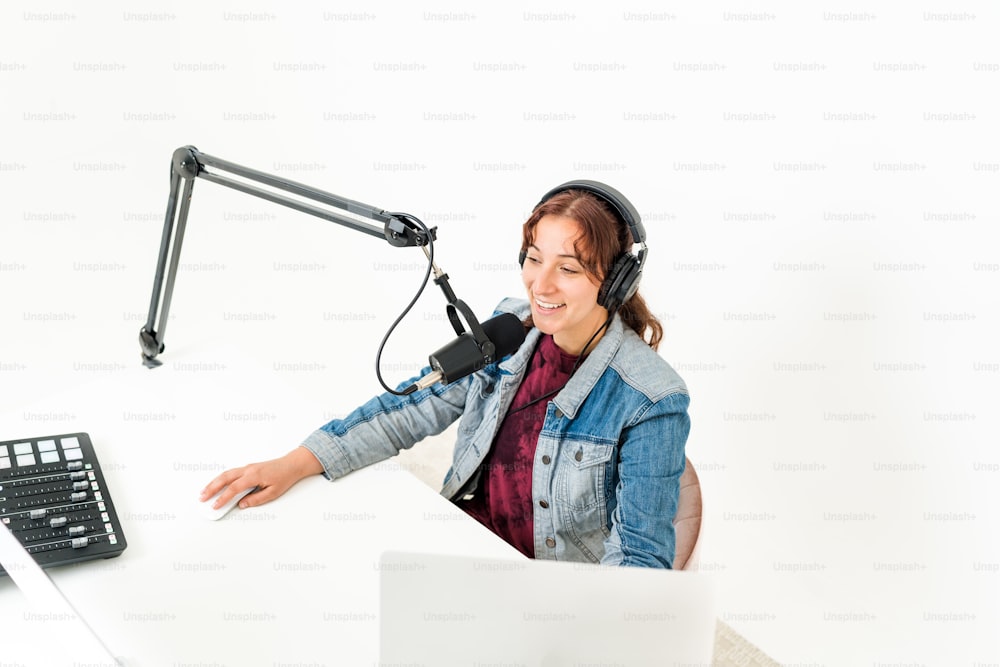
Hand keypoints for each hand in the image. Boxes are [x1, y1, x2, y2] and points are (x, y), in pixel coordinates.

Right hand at [199, 446, 323, 509]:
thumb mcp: (272, 493)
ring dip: (214, 482)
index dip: (223, 498)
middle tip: (202, 498)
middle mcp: (248, 469)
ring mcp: (247, 467)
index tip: (214, 506)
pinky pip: (231, 472)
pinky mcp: (248, 467)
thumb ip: (256, 499)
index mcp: (253, 476)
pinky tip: (216, 484)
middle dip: (211, 488)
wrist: (292, 464)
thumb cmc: (284, 477)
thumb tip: (241, 504)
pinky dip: (221, 478)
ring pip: (226, 474)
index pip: (233, 488)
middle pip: (225, 478)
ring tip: (204, 491)